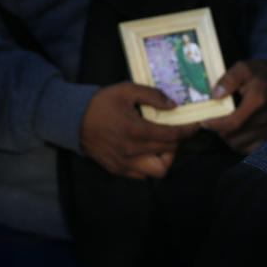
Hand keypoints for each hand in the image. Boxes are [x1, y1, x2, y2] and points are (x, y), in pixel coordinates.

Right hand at [79, 82, 198, 179]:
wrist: (71, 119)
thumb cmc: (101, 103)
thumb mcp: (127, 90)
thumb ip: (153, 96)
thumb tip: (174, 105)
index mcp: (137, 131)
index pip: (173, 135)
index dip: (188, 130)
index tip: (195, 125)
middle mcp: (132, 151)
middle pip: (170, 151)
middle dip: (177, 140)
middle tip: (176, 130)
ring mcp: (125, 163)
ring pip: (159, 170)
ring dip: (165, 158)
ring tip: (161, 144)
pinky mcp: (118, 169)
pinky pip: (143, 175)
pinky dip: (150, 165)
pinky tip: (147, 151)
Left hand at [202, 59, 266, 153]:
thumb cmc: (256, 75)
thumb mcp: (242, 68)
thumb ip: (229, 79)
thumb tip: (216, 95)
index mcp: (258, 101)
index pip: (235, 121)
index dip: (217, 124)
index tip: (203, 122)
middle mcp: (264, 119)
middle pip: (233, 134)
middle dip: (218, 129)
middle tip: (213, 118)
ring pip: (237, 143)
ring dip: (226, 136)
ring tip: (225, 122)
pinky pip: (245, 148)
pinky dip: (236, 142)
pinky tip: (235, 130)